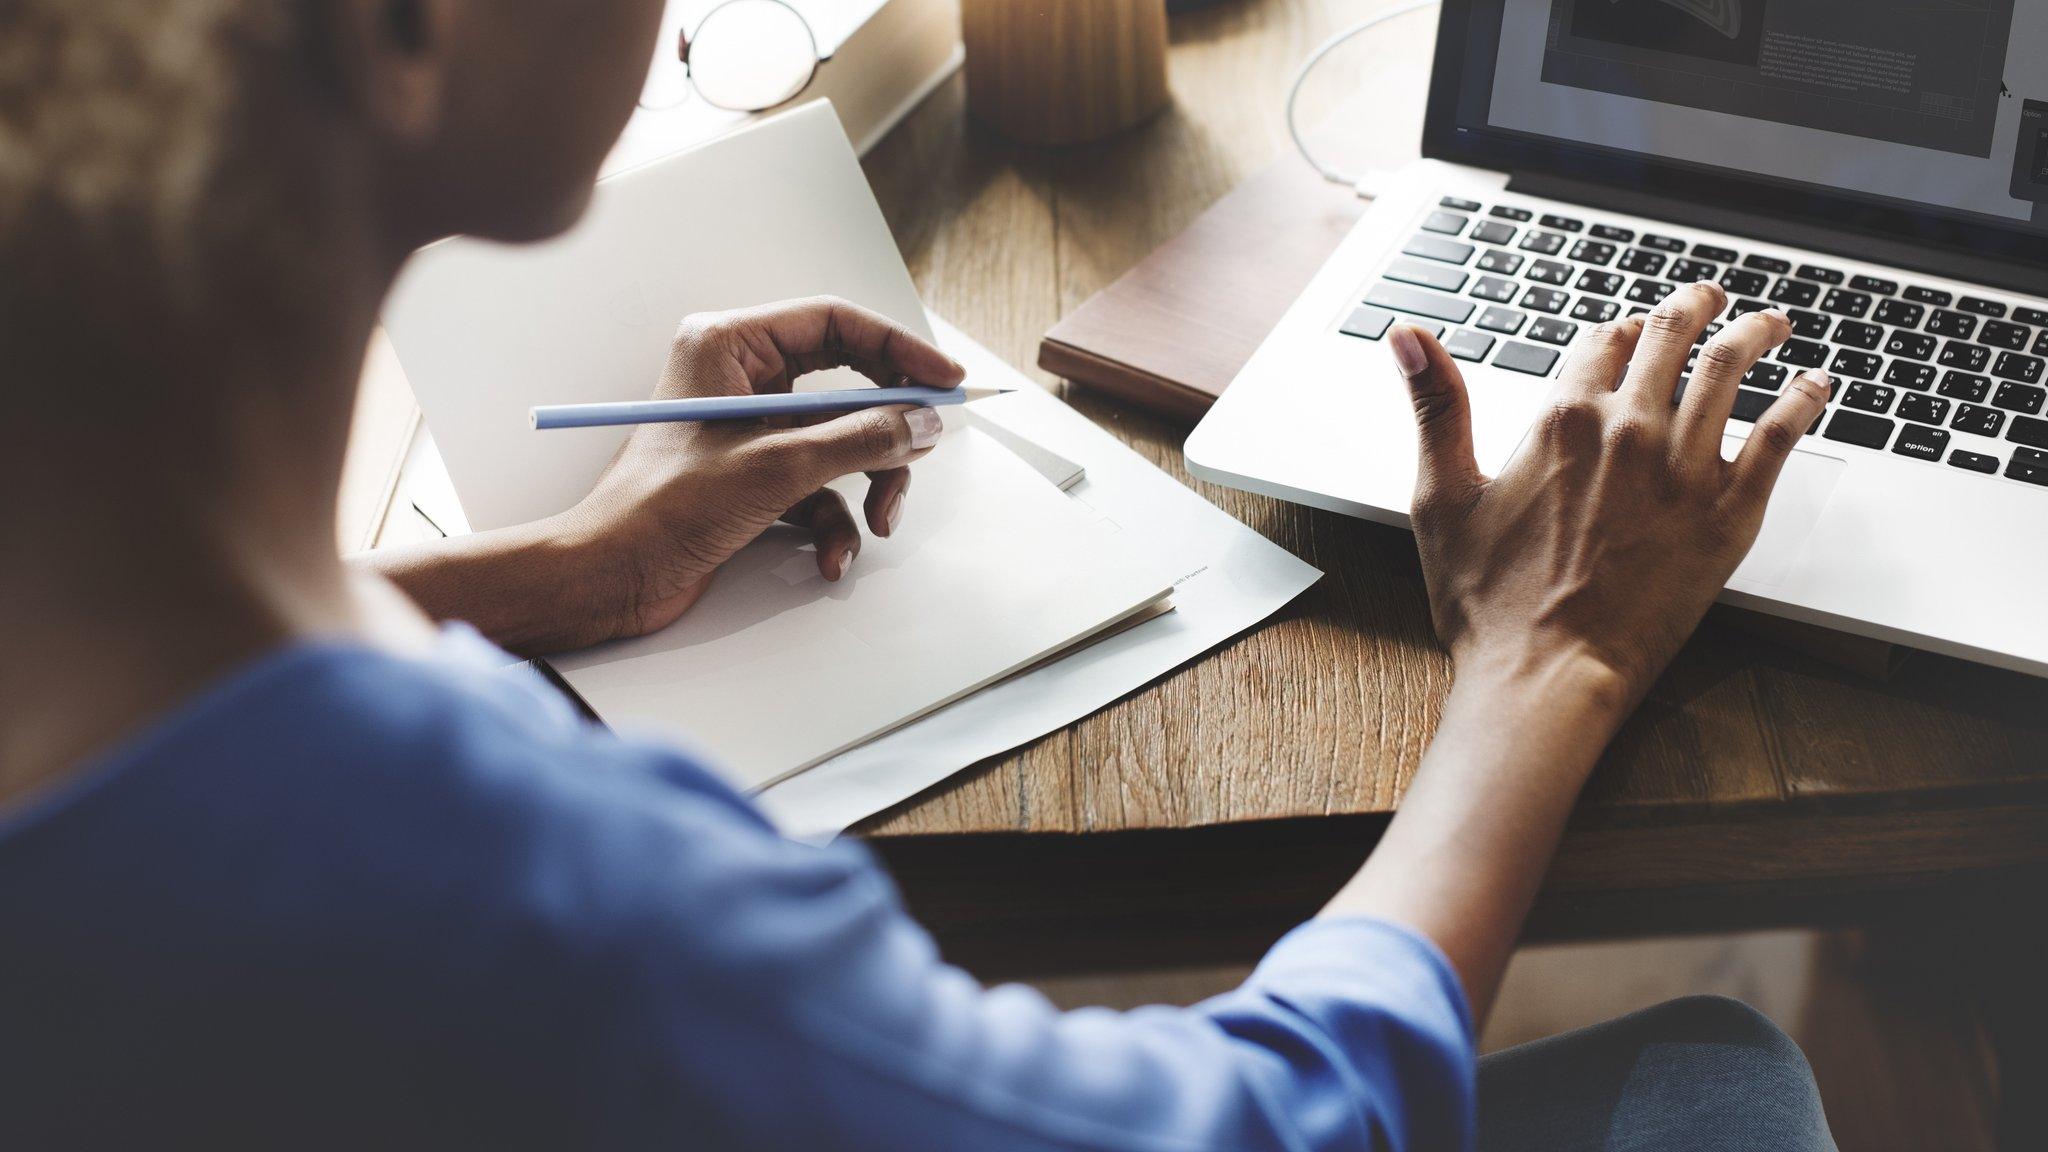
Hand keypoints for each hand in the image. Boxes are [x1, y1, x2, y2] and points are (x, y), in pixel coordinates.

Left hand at [564, 296, 965, 637]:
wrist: (610, 577)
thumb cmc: (662, 509)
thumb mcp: (777, 467)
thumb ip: (859, 439)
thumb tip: (922, 423)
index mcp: (728, 346)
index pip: (834, 323)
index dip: (898, 349)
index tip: (945, 380)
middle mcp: (739, 379)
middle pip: (846, 386)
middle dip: (884, 431)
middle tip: (922, 450)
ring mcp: (748, 430)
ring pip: (840, 443)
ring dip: (866, 486)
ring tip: (877, 522)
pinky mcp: (752, 477)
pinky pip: (818, 487)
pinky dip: (833, 524)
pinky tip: (829, 558)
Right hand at [1390, 281, 1831, 707]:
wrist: (1547, 675)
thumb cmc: (1489, 604)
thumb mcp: (1441, 497)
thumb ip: (1435, 407)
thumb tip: (1407, 337)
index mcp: (1561, 420)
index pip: (1601, 342)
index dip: (1615, 332)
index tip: (1628, 332)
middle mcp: (1628, 430)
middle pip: (1671, 338)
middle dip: (1693, 307)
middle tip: (1709, 299)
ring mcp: (1684, 469)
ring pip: (1731, 370)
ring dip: (1754, 333)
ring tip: (1771, 322)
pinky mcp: (1728, 513)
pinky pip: (1780, 436)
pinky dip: (1804, 400)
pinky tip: (1817, 386)